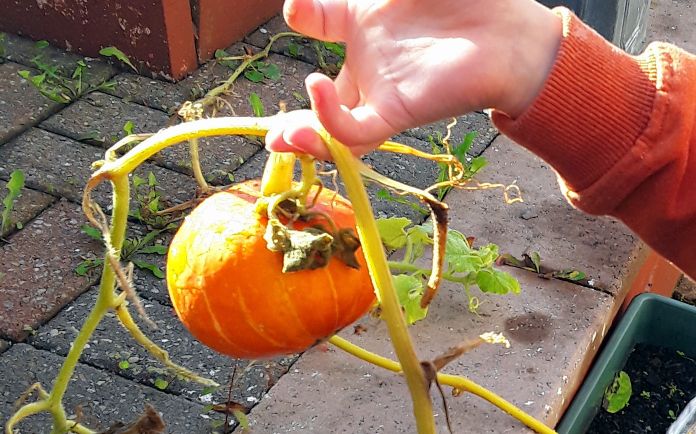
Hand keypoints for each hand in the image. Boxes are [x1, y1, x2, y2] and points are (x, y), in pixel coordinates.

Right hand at [266, 0, 561, 158]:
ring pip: (332, 128)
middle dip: (295, 124)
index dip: (305, 13)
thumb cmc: (463, 3)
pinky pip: (356, 129)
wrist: (512, 36)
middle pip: (324, 101)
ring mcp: (381, 90)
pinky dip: (330, 121)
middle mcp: (371, 64)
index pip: (322, 22)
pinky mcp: (398, 111)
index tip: (297, 4)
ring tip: (279, 138)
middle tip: (272, 134)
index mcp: (367, 21)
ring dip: (303, 136)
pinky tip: (316, 93)